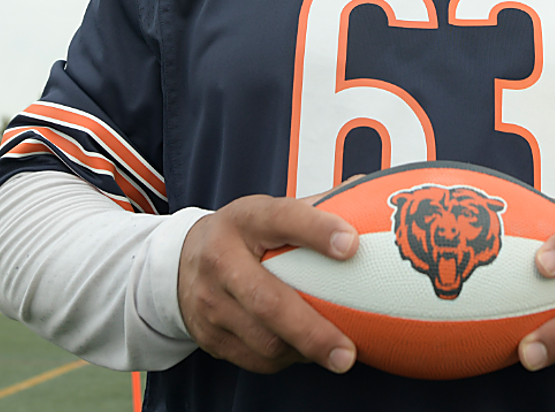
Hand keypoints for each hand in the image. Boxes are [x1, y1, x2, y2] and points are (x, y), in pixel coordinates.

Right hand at [177, 194, 358, 373]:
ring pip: (263, 339)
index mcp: (246, 219)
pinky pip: (255, 359)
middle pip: (268, 301)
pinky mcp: (209, 335)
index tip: (352, 245)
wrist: (181, 261)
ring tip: (336, 352)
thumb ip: (318, 208)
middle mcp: (221, 258)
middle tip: (348, 351)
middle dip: (312, 331)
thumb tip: (374, 196)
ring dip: (305, 350)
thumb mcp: (271, 212)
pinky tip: (306, 352)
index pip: (282, 219)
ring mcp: (210, 301)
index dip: (317, 230)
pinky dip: (287, 359)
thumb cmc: (245, 234)